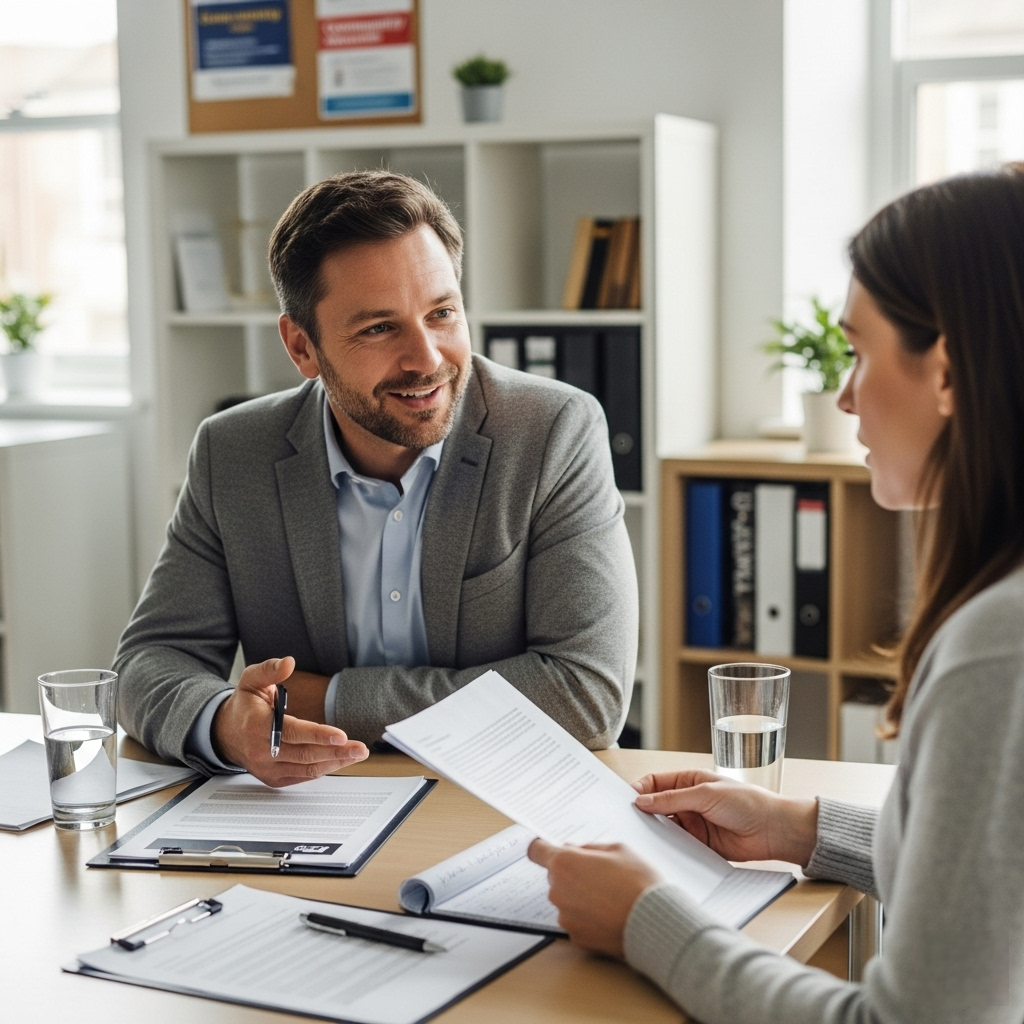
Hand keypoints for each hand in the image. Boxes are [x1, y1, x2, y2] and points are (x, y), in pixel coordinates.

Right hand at [211, 657, 367, 786]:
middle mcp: (262, 751)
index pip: (292, 733)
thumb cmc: (245, 705)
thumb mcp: (251, 680)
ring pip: (307, 769)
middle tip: (360, 749)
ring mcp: (267, 768)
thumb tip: (288, 662)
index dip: (318, 735)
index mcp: (257, 726)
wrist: (225, 733)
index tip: (342, 736)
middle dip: (336, 752)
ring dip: (335, 762)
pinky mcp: (273, 778)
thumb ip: (270, 670)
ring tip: (357, 754)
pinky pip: (303, 777)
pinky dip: (323, 769)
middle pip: (305, 755)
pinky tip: (340, 761)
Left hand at [528, 840, 660, 956]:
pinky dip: (587, 917)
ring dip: (580, 897)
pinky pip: (576, 920)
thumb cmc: (638, 882)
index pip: (536, 850)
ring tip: (609, 897)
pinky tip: (609, 915)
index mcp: (565, 863)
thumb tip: (578, 852)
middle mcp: (558, 890)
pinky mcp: (575, 938)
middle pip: (556, 876)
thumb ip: (590, 849)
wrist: (654, 923)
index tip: (549, 849)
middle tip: (599, 874)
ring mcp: (565, 916)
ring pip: (566, 899)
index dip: (543, 848)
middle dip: (572, 873)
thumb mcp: (618, 849)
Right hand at [632, 769, 817, 866]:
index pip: (655, 782)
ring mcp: (692, 824)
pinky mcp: (698, 844)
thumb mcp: (705, 794)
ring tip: (640, 838)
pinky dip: (667, 848)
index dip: (640, 790)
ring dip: (653, 831)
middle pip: (656, 806)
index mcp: (689, 781)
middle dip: (642, 812)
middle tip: (627, 821)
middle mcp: (687, 802)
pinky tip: (658, 852)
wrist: (772, 831)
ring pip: (664, 827)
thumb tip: (641, 801)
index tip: (627, 800)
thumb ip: (672, 799)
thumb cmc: (745, 803)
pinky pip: (676, 845)